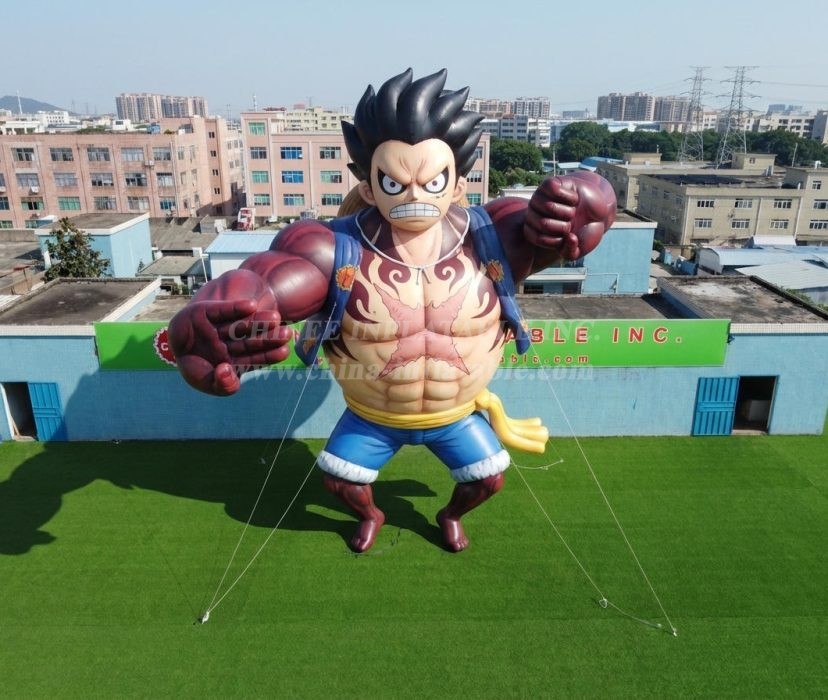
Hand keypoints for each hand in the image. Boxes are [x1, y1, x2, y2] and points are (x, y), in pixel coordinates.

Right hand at [168, 297, 291, 395]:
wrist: (172, 347)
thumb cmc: (195, 368)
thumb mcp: (208, 383)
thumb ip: (223, 384)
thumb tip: (227, 371)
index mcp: (236, 358)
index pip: (255, 358)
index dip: (269, 355)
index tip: (284, 351)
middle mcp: (231, 342)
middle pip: (252, 340)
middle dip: (268, 337)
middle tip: (287, 333)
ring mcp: (219, 327)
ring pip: (241, 325)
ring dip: (258, 321)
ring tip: (275, 317)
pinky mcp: (206, 312)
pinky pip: (223, 310)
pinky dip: (236, 308)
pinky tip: (252, 306)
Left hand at [524, 171, 616, 258]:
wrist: (598, 211)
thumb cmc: (583, 230)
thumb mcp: (577, 249)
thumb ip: (570, 252)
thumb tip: (569, 237)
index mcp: (535, 230)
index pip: (538, 238)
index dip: (557, 240)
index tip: (567, 236)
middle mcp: (533, 213)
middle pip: (543, 223)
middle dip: (564, 226)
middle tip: (572, 221)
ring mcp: (539, 197)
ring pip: (549, 206)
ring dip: (568, 211)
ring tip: (573, 210)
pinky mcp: (550, 184)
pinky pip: (555, 190)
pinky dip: (570, 197)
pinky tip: (573, 199)